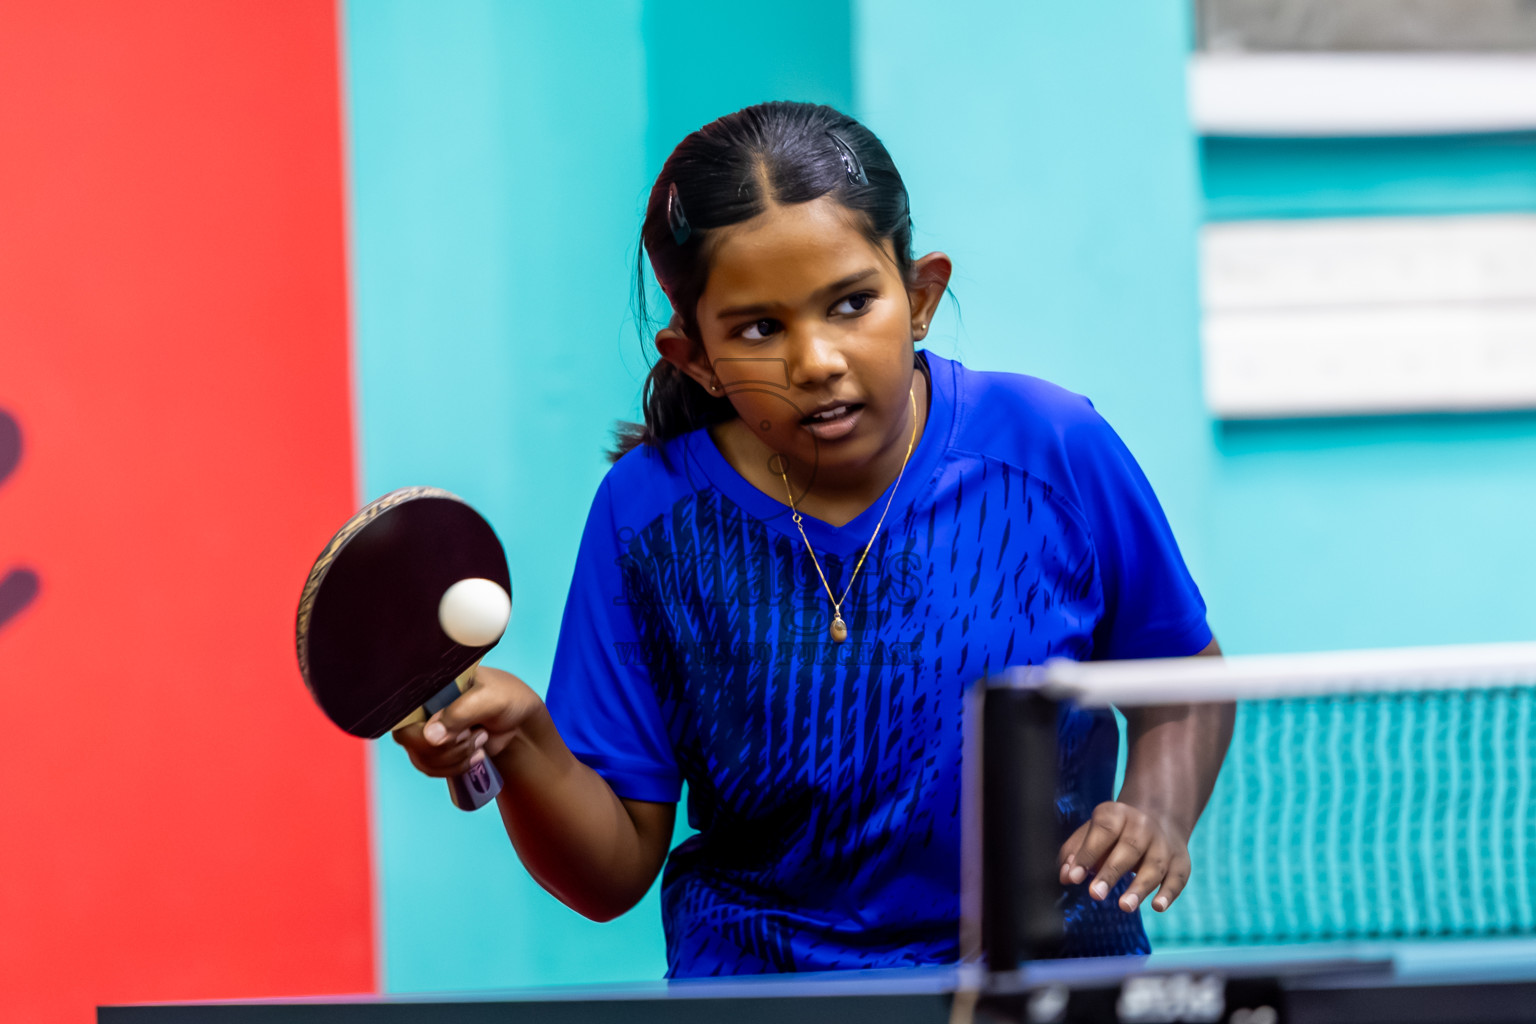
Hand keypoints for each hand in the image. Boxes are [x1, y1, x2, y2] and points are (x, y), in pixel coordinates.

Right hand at [390, 666, 542, 778]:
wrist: (520, 721)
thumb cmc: (507, 699)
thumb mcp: (489, 698)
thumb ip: (460, 713)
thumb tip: (429, 737)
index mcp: (431, 683)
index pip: (403, 709)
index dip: (422, 729)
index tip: (457, 731)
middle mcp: (422, 706)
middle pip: (408, 738)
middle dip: (445, 747)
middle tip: (473, 734)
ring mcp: (427, 729)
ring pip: (420, 758)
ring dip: (454, 758)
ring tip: (480, 739)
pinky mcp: (436, 748)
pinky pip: (430, 767)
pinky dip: (455, 767)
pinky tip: (477, 754)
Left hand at [1057, 801, 1190, 913]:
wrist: (1159, 817)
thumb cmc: (1114, 833)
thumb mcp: (1093, 832)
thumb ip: (1076, 852)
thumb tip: (1065, 876)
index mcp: (1117, 814)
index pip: (1103, 830)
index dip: (1088, 853)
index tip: (1074, 877)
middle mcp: (1143, 825)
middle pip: (1129, 848)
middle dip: (1111, 872)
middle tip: (1095, 894)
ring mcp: (1164, 843)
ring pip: (1154, 865)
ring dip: (1140, 887)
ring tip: (1124, 906)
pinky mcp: (1181, 861)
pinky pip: (1178, 877)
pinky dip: (1169, 893)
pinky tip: (1158, 907)